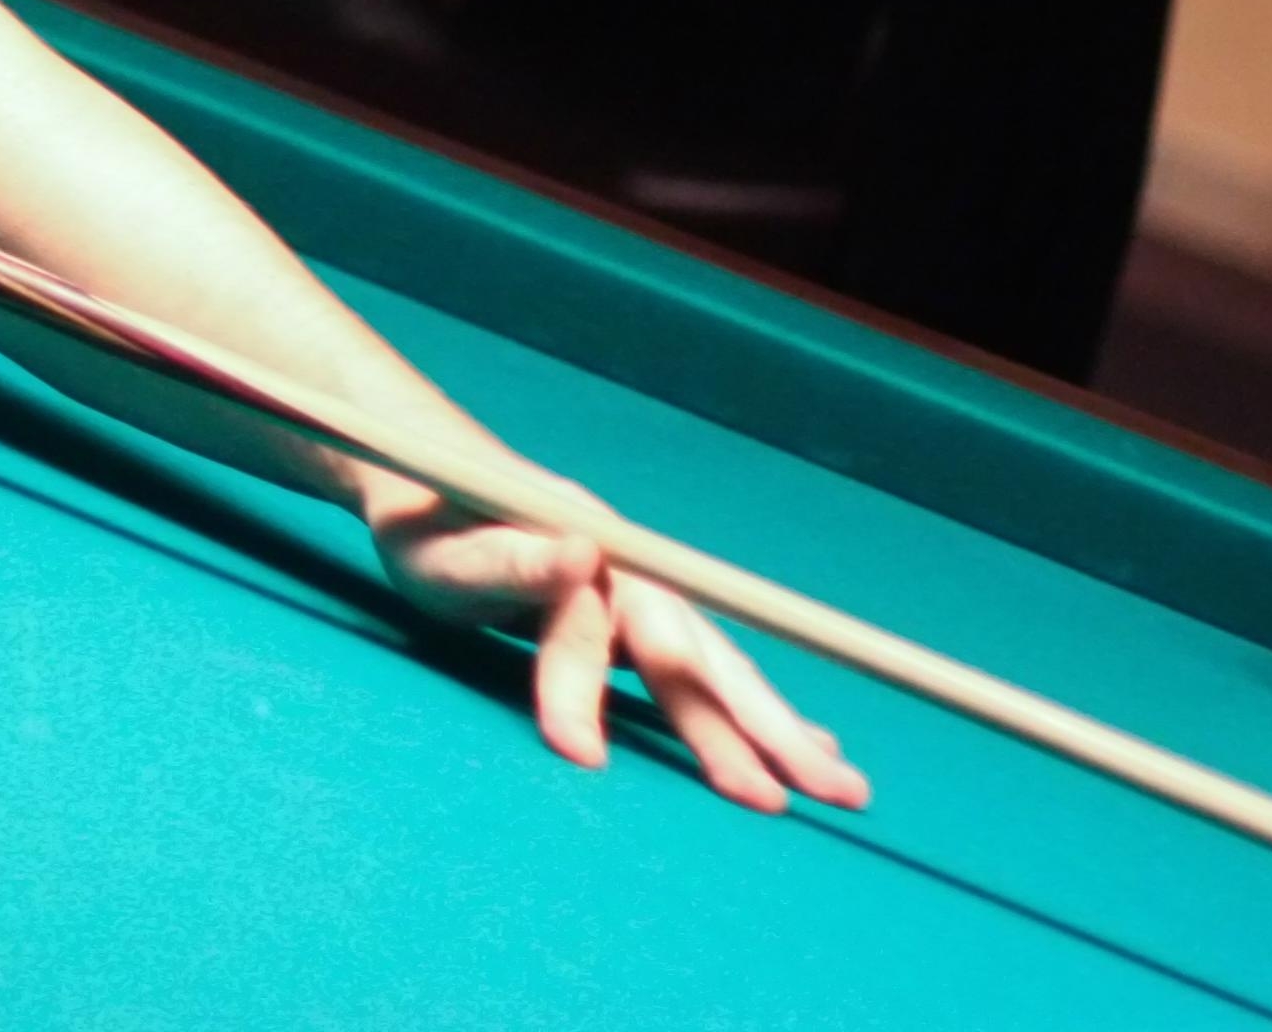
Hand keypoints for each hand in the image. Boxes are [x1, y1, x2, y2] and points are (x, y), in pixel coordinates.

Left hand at [369, 483, 870, 813]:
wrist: (426, 477)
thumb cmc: (426, 526)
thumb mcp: (446, 550)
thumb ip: (509, 561)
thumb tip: (583, 553)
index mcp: (583, 551)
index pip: (599, 633)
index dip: (587, 694)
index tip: (584, 760)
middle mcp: (628, 572)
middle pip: (697, 655)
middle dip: (758, 728)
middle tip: (824, 795)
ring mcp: (639, 593)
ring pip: (719, 667)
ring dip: (780, 726)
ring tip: (845, 783)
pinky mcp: (637, 617)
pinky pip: (708, 668)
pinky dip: (755, 703)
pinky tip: (808, 739)